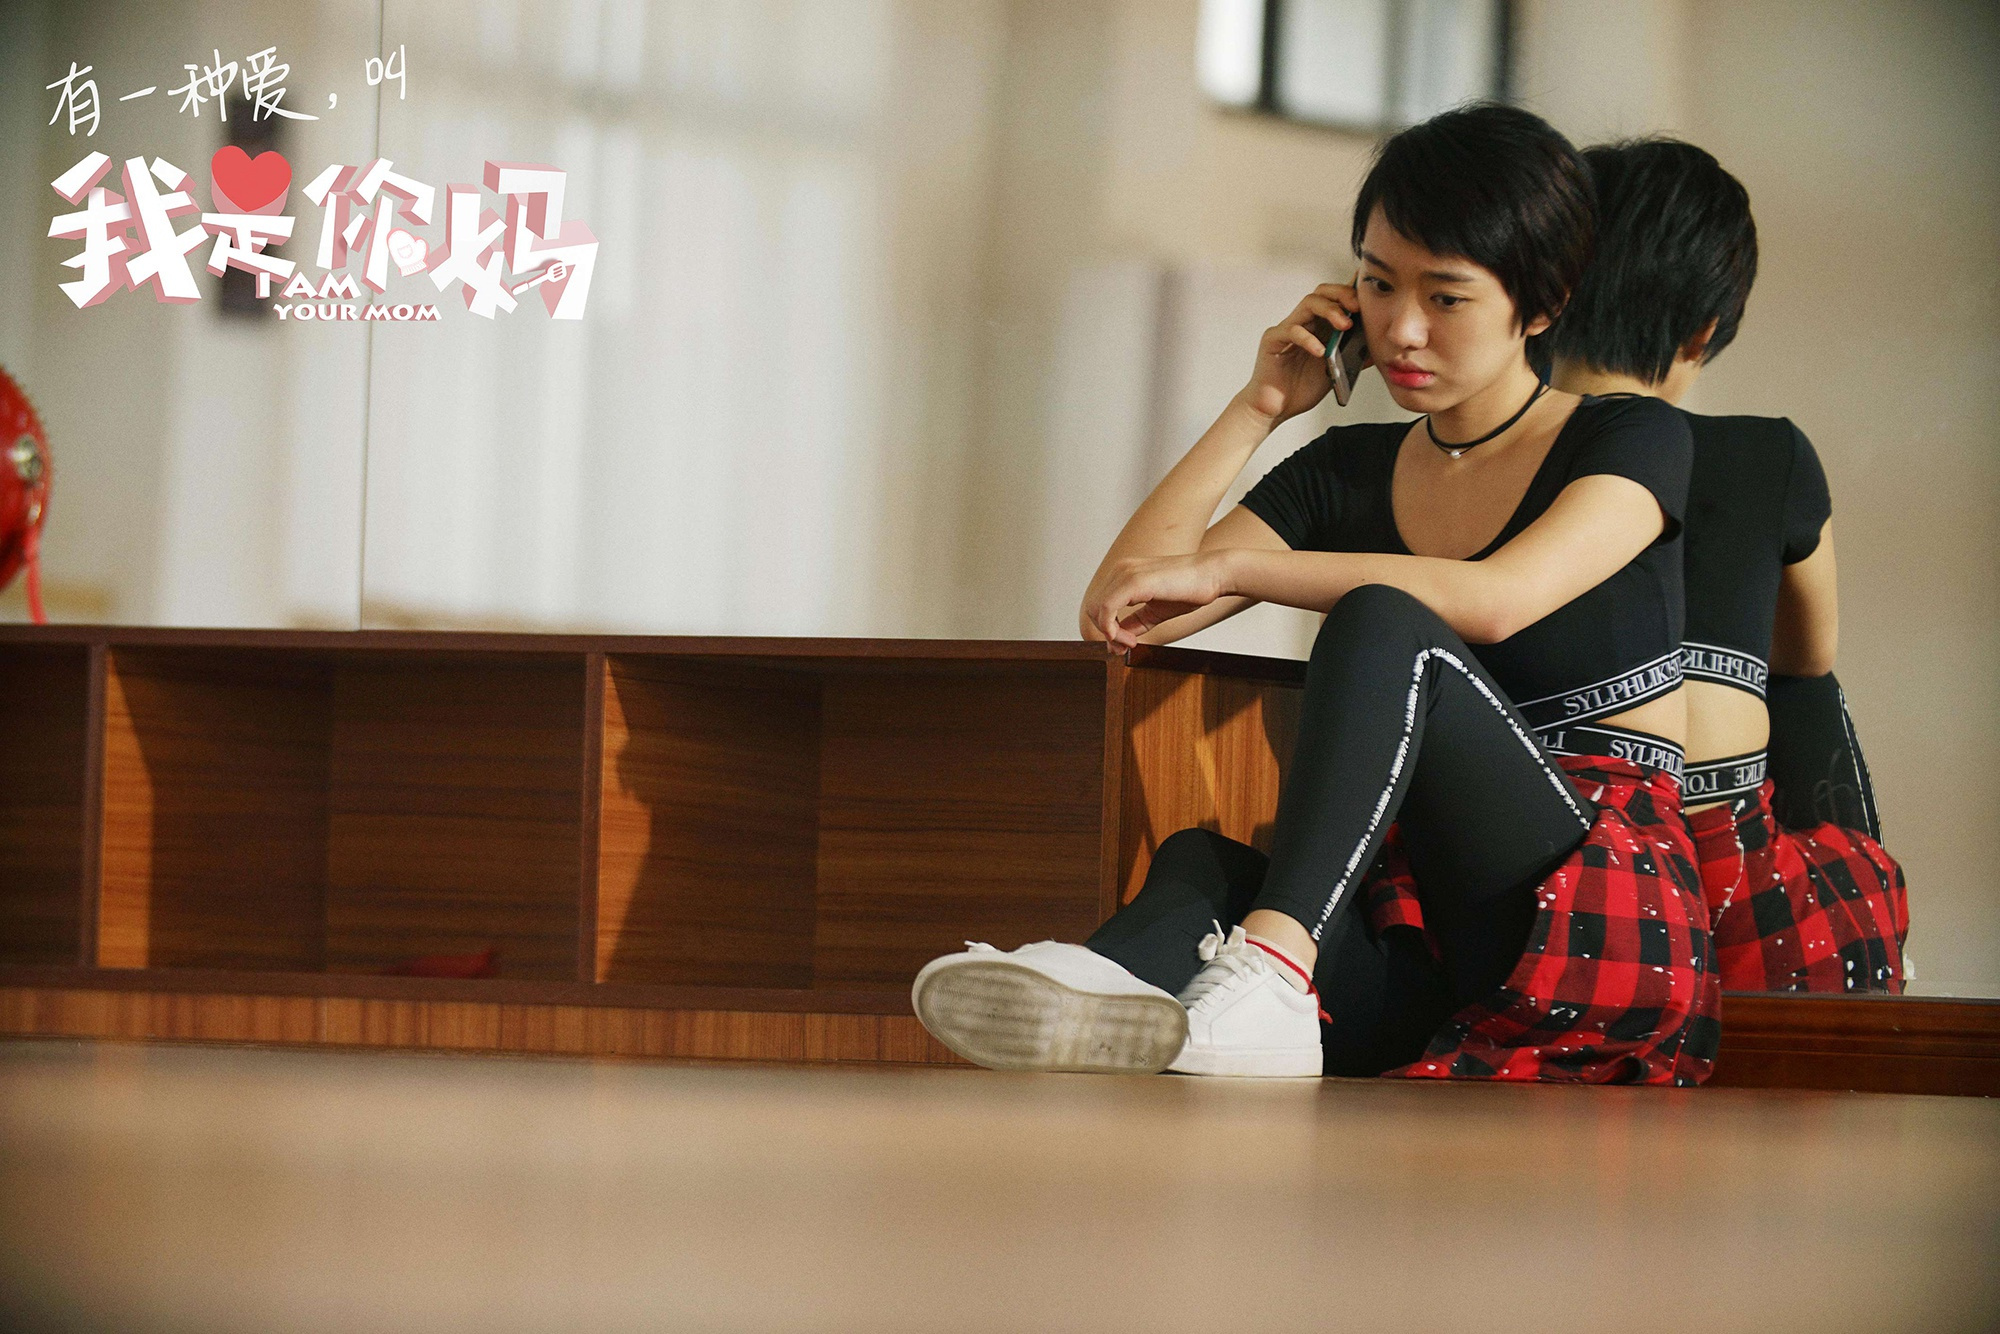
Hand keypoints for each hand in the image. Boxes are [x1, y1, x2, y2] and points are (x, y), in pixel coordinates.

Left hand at [1083, 551, 1232, 651]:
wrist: (1213, 575)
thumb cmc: (1190, 589)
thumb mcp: (1154, 612)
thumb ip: (1134, 624)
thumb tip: (1115, 642)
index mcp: (1124, 573)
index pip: (1098, 604)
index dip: (1106, 629)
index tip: (1124, 644)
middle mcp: (1120, 570)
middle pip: (1091, 607)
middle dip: (1105, 632)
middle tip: (1127, 646)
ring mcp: (1125, 573)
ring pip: (1095, 608)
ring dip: (1109, 633)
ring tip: (1131, 642)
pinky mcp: (1133, 581)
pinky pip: (1106, 608)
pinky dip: (1111, 629)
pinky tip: (1129, 639)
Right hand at [1238, 282, 1361, 425]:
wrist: (1275, 409)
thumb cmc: (1301, 389)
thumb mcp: (1336, 371)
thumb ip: (1352, 356)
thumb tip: (1377, 347)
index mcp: (1319, 326)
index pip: (1335, 298)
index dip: (1351, 291)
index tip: (1370, 293)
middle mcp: (1303, 322)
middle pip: (1322, 292)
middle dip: (1342, 294)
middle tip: (1358, 307)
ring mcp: (1287, 329)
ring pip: (1308, 303)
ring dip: (1330, 310)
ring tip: (1344, 326)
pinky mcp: (1273, 340)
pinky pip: (1292, 331)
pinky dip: (1309, 339)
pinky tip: (1320, 352)